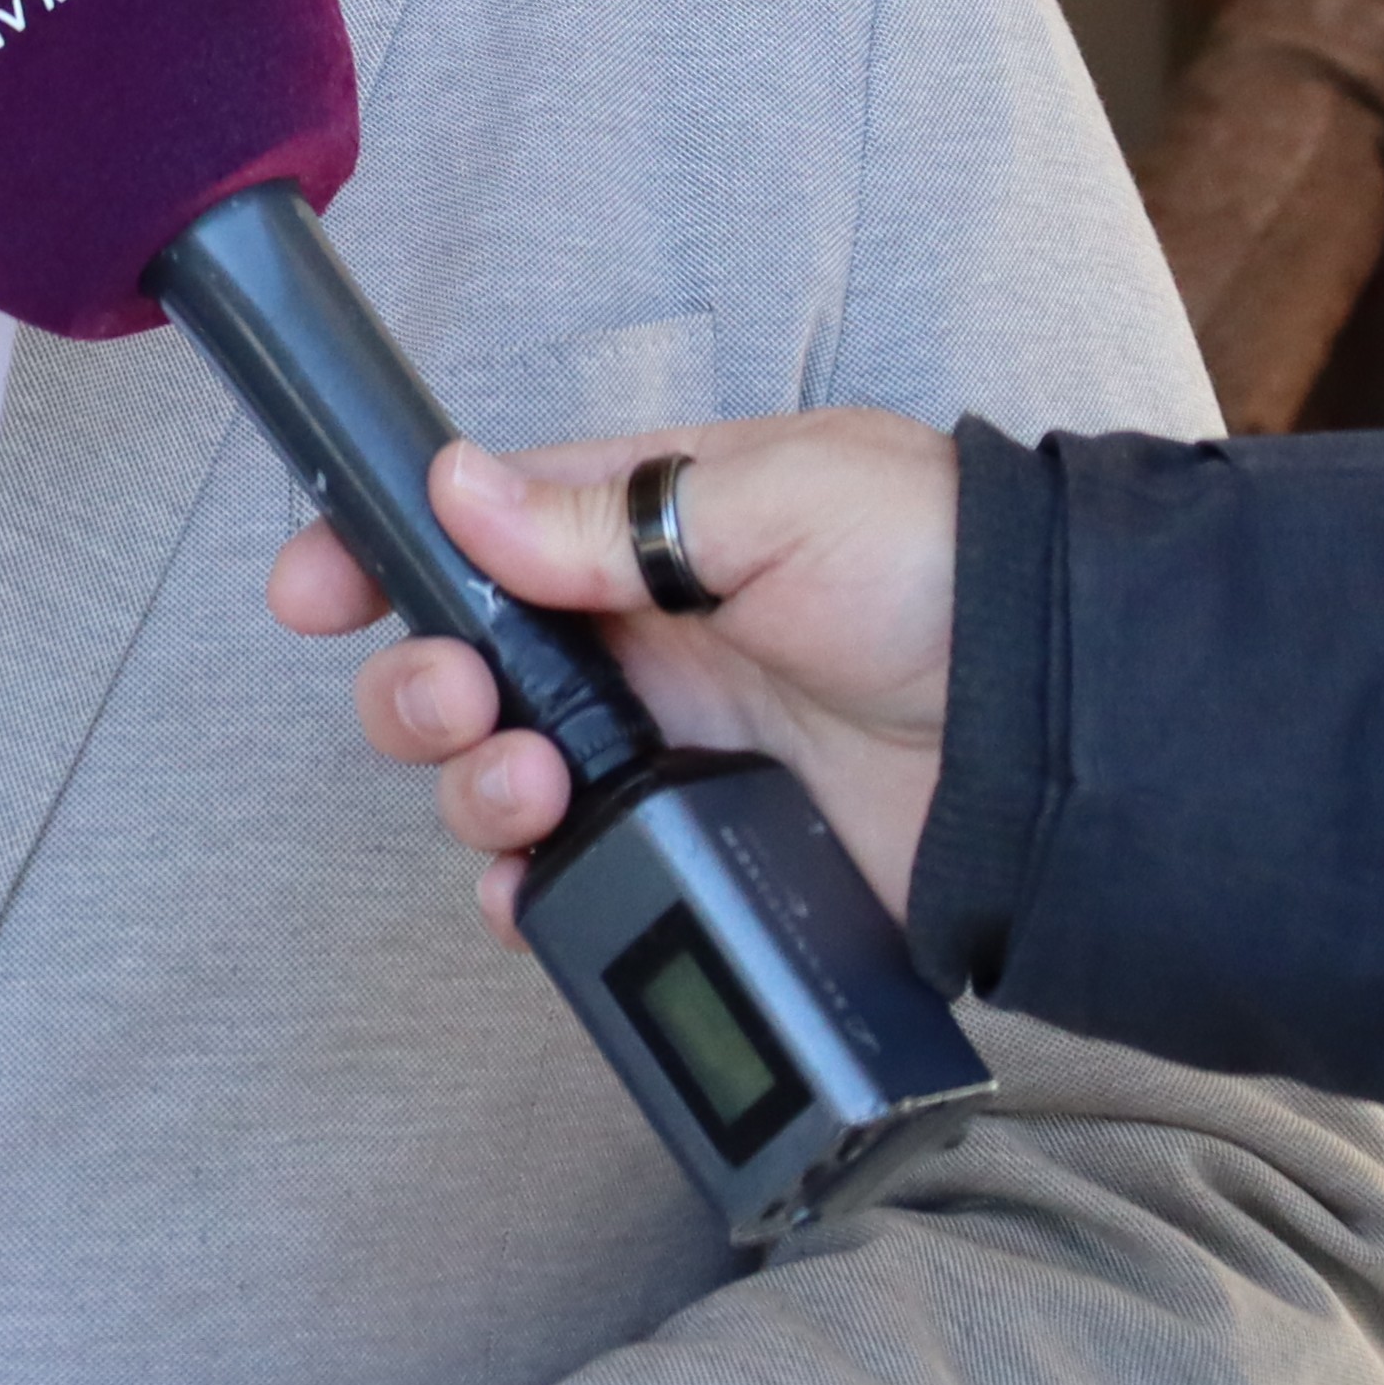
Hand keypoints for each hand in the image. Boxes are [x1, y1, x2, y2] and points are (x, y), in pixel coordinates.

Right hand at [264, 409, 962, 936]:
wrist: (1070, 728)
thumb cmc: (946, 571)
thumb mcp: (777, 499)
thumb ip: (609, 512)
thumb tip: (458, 491)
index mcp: (642, 532)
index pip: (471, 532)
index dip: (378, 552)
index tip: (314, 588)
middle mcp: (635, 644)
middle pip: (458, 667)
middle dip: (415, 688)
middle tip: (460, 700)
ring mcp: (663, 753)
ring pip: (495, 777)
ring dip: (467, 784)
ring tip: (529, 787)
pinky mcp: (702, 851)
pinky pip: (574, 882)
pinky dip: (525, 893)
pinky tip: (528, 883)